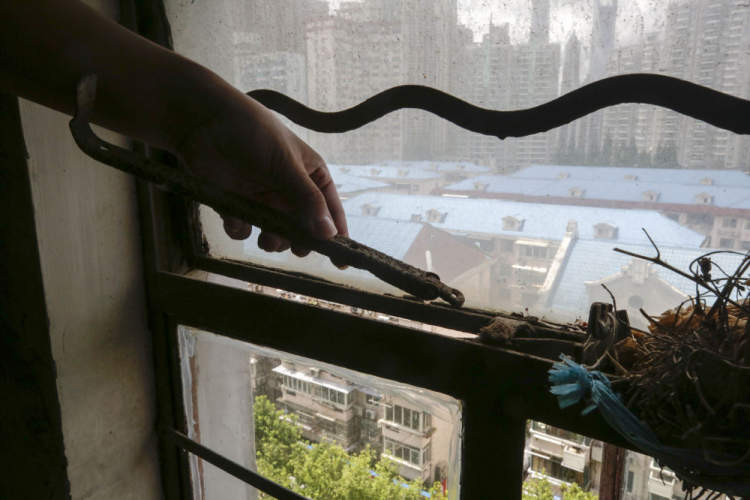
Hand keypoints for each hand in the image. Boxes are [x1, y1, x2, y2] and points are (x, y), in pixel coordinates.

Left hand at [176, 93, 347, 257]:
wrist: (204, 121)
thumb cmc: (253, 132)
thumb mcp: (286, 165)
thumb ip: (307, 200)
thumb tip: (329, 234)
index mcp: (311, 176)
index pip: (330, 211)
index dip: (337, 235)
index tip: (342, 261)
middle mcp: (289, 191)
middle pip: (303, 229)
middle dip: (299, 241)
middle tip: (296, 247)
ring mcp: (263, 199)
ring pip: (275, 235)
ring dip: (272, 241)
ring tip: (267, 239)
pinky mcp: (236, 205)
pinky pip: (244, 230)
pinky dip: (240, 228)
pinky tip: (234, 216)